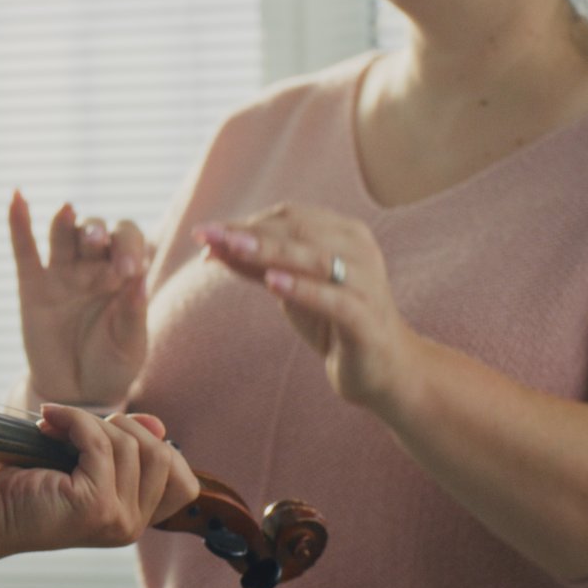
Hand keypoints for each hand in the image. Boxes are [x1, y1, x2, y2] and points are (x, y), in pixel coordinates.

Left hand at [0, 405, 198, 559]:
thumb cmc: (22, 487)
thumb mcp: (84, 462)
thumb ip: (125, 448)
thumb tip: (158, 426)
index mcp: (135, 521)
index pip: (184, 482)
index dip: (155, 445)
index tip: (106, 434)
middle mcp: (132, 527)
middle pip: (162, 454)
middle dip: (121, 426)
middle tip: (73, 425)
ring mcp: (117, 520)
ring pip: (131, 445)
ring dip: (89, 421)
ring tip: (53, 425)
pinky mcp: (96, 506)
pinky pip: (102, 444)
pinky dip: (74, 421)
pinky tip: (46, 423)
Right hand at [9, 189, 148, 406]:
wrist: (76, 393)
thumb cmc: (111, 367)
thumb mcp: (130, 346)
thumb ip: (134, 314)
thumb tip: (140, 278)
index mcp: (124, 275)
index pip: (129, 241)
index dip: (128, 248)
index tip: (128, 272)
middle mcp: (94, 266)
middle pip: (96, 231)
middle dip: (98, 232)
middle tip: (99, 245)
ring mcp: (62, 274)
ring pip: (63, 234)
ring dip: (67, 221)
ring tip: (67, 212)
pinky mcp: (32, 286)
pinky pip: (24, 249)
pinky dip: (19, 222)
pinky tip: (17, 196)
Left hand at [194, 205, 421, 413]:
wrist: (383, 369)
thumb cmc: (332, 321)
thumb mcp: (290, 288)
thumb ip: (257, 266)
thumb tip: (212, 245)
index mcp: (345, 235)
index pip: (291, 218)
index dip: (247, 223)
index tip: (205, 231)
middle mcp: (361, 251)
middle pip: (300, 232)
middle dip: (250, 233)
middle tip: (208, 234)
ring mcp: (367, 283)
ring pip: (316, 259)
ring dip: (271, 252)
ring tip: (233, 248)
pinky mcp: (367, 318)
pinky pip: (334, 299)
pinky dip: (303, 289)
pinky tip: (272, 284)